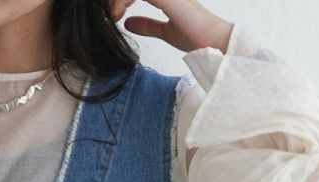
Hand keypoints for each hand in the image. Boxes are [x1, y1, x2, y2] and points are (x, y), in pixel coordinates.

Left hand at [110, 0, 233, 54]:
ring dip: (116, 0)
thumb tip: (128, 23)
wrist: (210, 40)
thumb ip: (147, 25)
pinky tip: (118, 15)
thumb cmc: (194, 36)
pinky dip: (121, 1)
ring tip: (112, 15)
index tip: (114, 14)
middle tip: (109, 14)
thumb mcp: (165, 30)